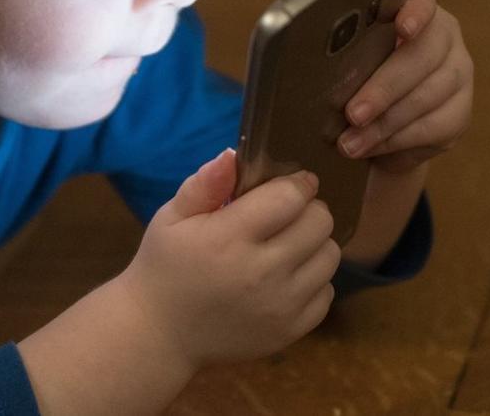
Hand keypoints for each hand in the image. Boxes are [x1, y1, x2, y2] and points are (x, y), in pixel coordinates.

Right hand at [117, 150, 338, 368]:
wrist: (160, 334)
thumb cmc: (164, 267)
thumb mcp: (171, 219)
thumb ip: (204, 185)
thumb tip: (233, 155)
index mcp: (229, 238)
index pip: (290, 197)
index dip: (298, 183)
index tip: (294, 181)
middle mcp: (262, 272)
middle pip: (319, 223)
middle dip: (309, 209)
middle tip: (289, 213)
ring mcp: (280, 306)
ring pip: (330, 256)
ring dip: (315, 243)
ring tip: (288, 244)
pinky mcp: (291, 331)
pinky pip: (327, 292)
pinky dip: (313, 280)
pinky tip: (286, 277)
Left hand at [338, 0, 473, 172]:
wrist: (376, 125)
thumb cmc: (350, 80)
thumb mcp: (341, 60)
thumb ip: (336, 54)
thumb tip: (308, 63)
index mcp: (412, 10)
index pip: (420, 1)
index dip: (413, 13)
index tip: (401, 28)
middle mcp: (443, 36)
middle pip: (422, 55)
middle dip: (383, 88)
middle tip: (353, 113)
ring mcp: (457, 73)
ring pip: (428, 96)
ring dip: (385, 123)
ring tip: (351, 142)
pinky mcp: (460, 111)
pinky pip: (435, 126)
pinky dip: (398, 140)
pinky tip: (372, 148)